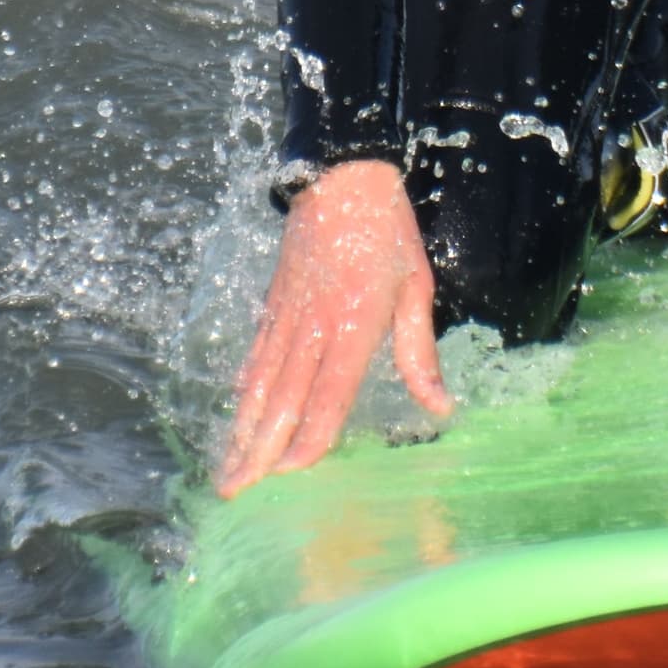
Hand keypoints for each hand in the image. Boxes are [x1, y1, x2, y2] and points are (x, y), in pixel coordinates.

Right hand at [216, 159, 454, 494]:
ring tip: (227, 471)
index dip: (308, 437)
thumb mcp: (417, 287)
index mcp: (353, 324)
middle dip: (259, 451)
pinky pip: (256, 355)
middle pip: (283, 399)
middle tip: (237, 493)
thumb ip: (419, 353)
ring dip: (242, 430)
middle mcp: (313, 326)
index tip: (288, 475)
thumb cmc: (389, 233)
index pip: (328, 393)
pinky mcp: (274, 304)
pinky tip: (237, 415)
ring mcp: (287, 316)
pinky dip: (244, 390)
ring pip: (260, 383)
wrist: (342, 174)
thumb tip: (440, 406)